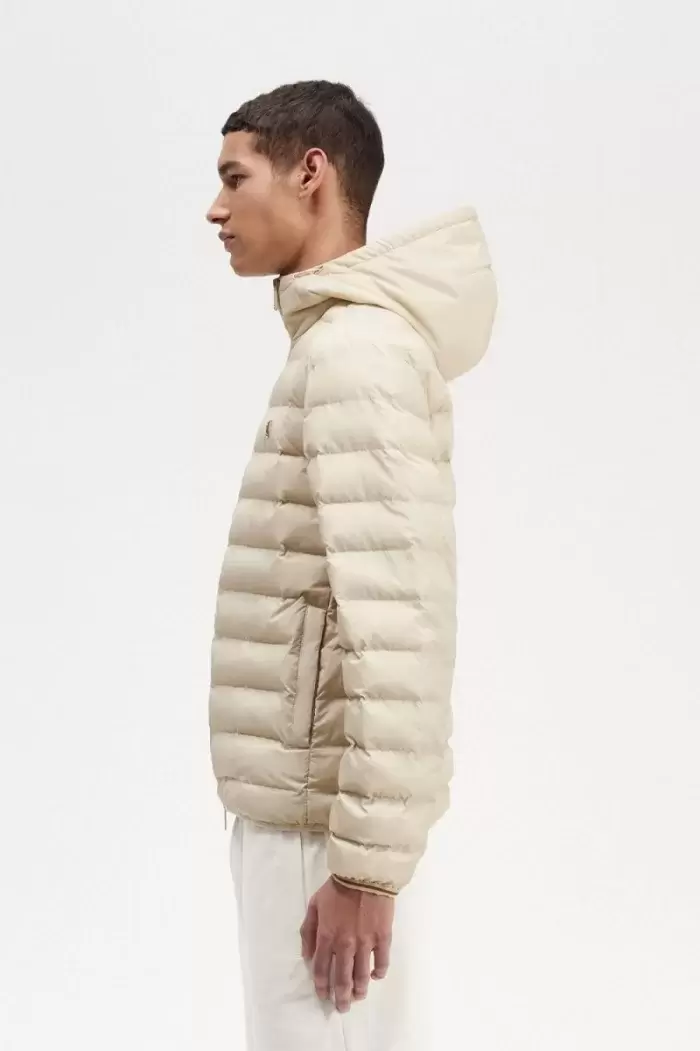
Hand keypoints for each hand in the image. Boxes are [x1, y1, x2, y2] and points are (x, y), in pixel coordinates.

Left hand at [300, 877, 394, 1012]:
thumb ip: (308, 931)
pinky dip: (379, 972)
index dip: (322, 986)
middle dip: (341, 997)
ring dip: (360, 990)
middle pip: (342, 978)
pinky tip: (375, 976)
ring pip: (362, 975)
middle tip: (342, 1007)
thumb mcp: (314, 905)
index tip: (324, 995)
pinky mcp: (383, 937)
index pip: (322, 969)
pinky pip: (382, 961)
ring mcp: (366, 942)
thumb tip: (307, 955)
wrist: (364, 873)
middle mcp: (345, 944)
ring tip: (358, 997)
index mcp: (326, 936)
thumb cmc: (337, 887)